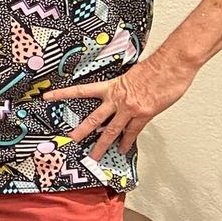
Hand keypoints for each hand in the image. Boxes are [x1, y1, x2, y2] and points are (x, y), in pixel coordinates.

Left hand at [42, 53, 194, 158]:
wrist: (173, 64)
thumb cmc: (156, 66)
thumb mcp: (132, 73)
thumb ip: (123, 86)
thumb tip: (121, 92)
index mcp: (112, 86)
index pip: (81, 91)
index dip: (63, 94)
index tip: (48, 97)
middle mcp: (118, 99)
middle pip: (94, 118)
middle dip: (81, 131)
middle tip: (70, 140)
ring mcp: (130, 109)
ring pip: (112, 130)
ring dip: (102, 145)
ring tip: (94, 156)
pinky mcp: (144, 115)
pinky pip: (133, 132)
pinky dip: (128, 141)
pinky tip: (123, 149)